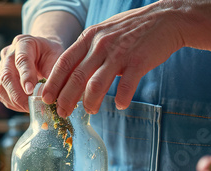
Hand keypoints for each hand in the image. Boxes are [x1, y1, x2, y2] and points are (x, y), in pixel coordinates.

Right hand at [0, 34, 64, 112]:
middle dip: (18, 95)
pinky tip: (25, 107)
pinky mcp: (0, 80)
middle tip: (31, 106)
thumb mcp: (57, 58)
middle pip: (7, 76)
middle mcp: (8, 54)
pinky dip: (13, 104)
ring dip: (15, 101)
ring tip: (30, 108)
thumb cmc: (51, 55)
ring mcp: (2, 67)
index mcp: (24, 43)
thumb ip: (54, 74)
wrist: (43, 53)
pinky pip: (2, 95)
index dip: (25, 76)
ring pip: (1, 87)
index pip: (22, 60)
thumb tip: (51, 95)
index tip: (30, 91)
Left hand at [41, 1, 184, 115]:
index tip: (45, 98)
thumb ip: (86, 52)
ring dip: (90, 102)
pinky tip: (120, 105)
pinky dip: (121, 98)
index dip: (53, 83)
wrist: (166, 18)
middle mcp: (101, 45)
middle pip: (76, 77)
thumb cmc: (131, 30)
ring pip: (96, 84)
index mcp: (89, 38)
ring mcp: (120, 53)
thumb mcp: (102, 34)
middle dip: (66, 99)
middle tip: (62, 113)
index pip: (64, 63)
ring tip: (90, 111)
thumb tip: (69, 76)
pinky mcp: (139, 61)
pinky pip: (126, 85)